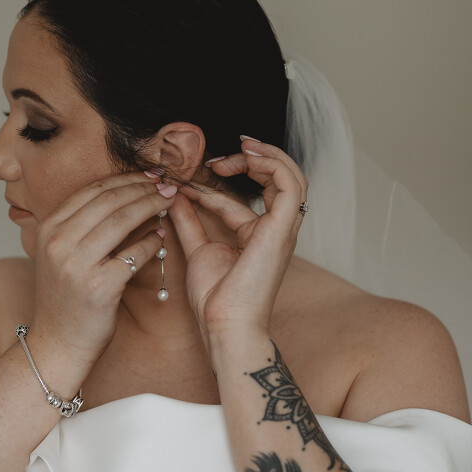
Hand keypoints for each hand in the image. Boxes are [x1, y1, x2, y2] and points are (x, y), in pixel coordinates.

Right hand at [29, 172, 165, 374]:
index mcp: (48, 228)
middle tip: (166, 183)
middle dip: (142, 187)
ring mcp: (77, 264)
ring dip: (150, 206)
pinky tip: (161, 237)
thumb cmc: (64, 298)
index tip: (148, 174)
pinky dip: (151, 243)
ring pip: (122, 221)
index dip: (124, 178)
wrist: (56, 344)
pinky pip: (134, 255)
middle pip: (109, 201)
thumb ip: (81, 226)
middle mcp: (59, 242)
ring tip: (169, 201)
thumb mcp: (59, 255)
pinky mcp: (99, 287)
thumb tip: (122, 194)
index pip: (92, 191)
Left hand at [165, 140, 308, 342]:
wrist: (224, 323)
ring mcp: (283, 230)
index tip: (189, 175)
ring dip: (268, 156)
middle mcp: (276, 230)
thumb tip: (177, 195)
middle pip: (280, 181)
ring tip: (242, 147)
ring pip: (294, 178)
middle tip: (223, 155)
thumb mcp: (198, 249)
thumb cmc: (216, 299)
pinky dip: (273, 165)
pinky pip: (291, 186)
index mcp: (258, 236)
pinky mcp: (282, 230)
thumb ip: (189, 221)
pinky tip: (248, 158)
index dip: (220, 180)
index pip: (246, 197)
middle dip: (254, 159)